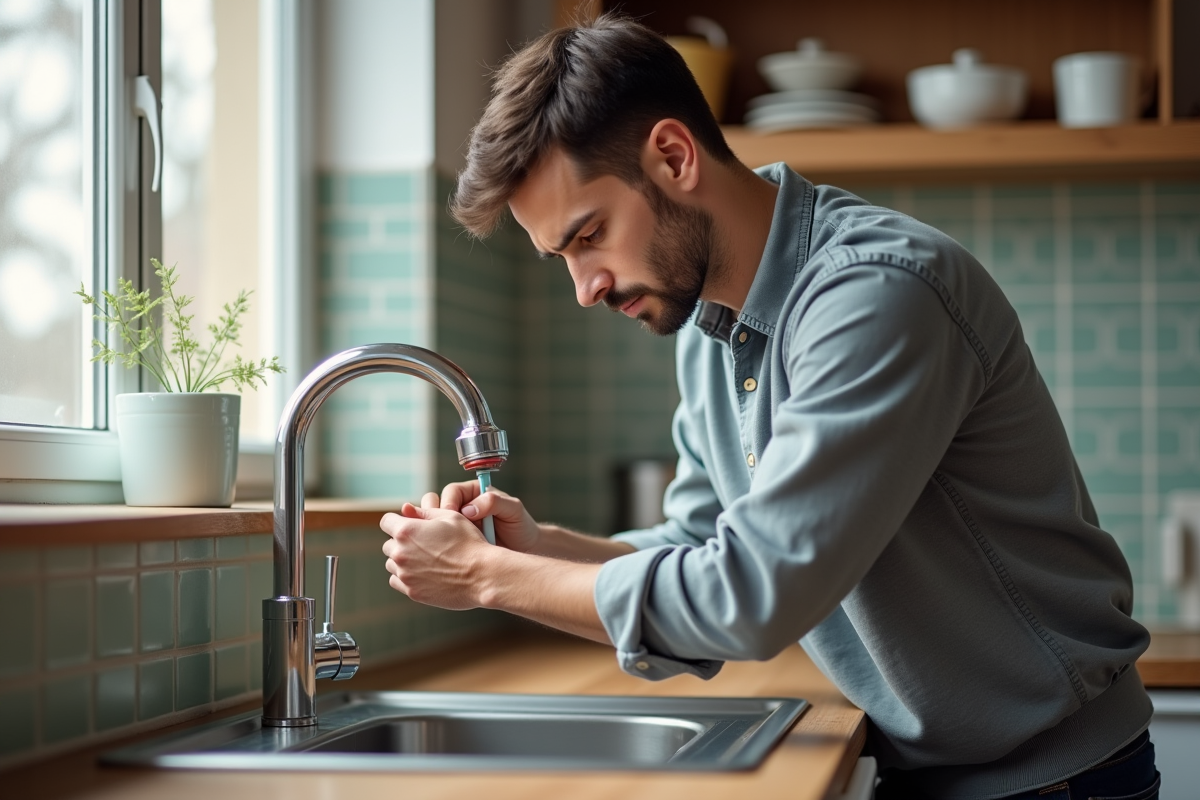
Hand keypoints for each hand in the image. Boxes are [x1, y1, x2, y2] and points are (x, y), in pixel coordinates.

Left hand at [380, 493, 492, 609]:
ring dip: (403, 560)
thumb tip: (407, 510)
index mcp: (407, 531)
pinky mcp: (412, 591)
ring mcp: (405, 574)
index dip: (398, 521)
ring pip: (392, 564)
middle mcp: (400, 553)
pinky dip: (406, 577)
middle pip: (388, 544)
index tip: (408, 525)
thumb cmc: (469, 543)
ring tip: (425, 560)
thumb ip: (425, 512)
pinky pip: (397, 581)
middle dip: (401, 542)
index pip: (386, 521)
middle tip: (423, 544)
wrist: (482, 575)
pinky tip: (423, 573)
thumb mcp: (451, 516)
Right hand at [438, 479, 542, 553]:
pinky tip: (448, 552)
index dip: (449, 502)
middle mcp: (463, 506)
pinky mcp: (456, 542)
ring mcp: (458, 526)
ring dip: (437, 532)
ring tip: (447, 542)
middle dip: (438, 517)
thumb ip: (494, 502)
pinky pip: (441, 541)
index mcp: (474, 493)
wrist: (525, 549)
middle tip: (446, 530)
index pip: (452, 491)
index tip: (451, 515)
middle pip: (438, 505)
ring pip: (435, 523)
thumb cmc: (520, 526)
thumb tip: (468, 509)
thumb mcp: (513, 509)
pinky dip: (441, 545)